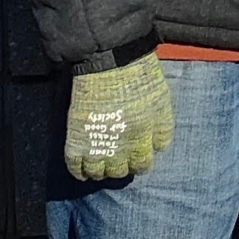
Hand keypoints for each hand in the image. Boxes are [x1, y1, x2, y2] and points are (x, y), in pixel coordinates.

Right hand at [64, 54, 174, 182]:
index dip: (140, 163)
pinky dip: (78, 172)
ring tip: (100, 166)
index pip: (144, 164)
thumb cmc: (140, 79)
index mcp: (144, 139)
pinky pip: (76, 166)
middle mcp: (122, 148)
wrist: (110, 66)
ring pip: (99, 172)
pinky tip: (82, 171)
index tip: (136, 158)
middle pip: (122, 171)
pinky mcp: (77, 141)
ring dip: (100, 172)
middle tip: (117, 161)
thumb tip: (158, 147)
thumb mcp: (162, 104)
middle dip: (121, 168)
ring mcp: (98, 146)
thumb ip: (161, 129)